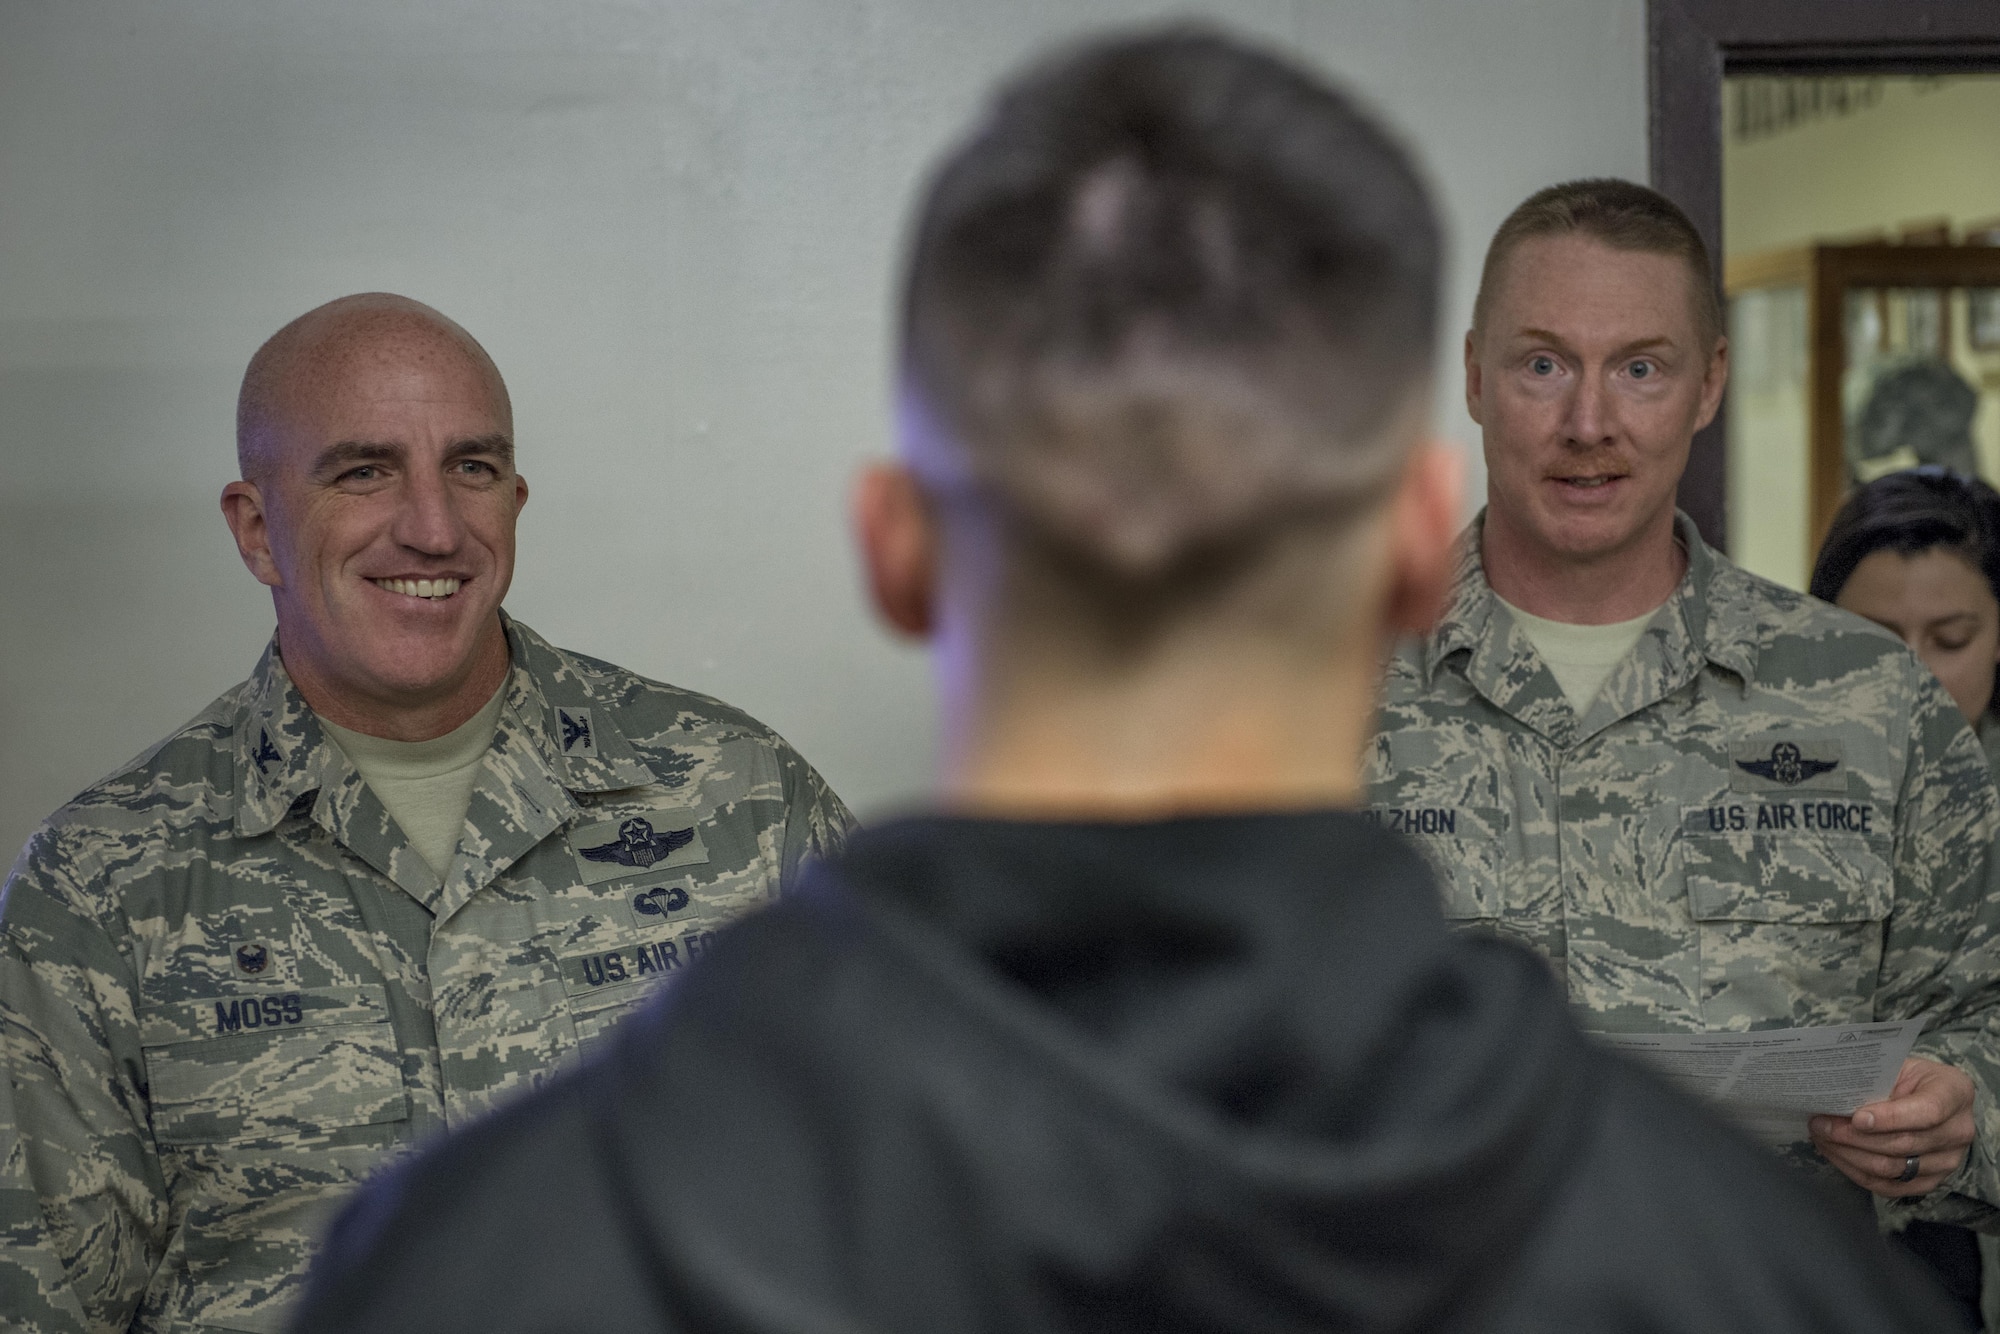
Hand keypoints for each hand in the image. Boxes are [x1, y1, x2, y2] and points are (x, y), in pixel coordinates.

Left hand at [1809, 1057, 1973, 1197]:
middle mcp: (1958, 1130)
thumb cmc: (1909, 1077)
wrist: (1929, 1097)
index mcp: (1955, 1093)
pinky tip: (1835, 1155)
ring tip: (1822, 1137)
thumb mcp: (1898, 1066)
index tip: (1856, 1118)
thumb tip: (1831, 1095)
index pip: (1927, 1112)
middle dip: (1854, 1137)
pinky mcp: (1931, 1181)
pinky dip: (1856, 1172)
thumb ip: (1874, 1079)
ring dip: (1849, 1155)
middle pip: (1903, 1143)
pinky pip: (1890, 1187)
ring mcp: (1948, 1160)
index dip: (1890, 1118)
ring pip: (1893, 1168)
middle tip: (1820, 1124)